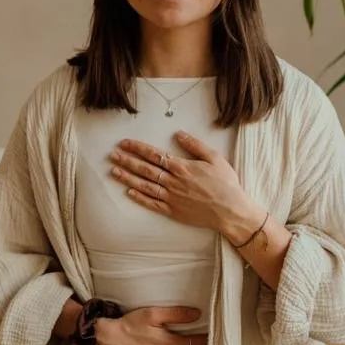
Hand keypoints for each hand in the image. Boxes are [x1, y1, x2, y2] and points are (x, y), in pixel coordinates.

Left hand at [108, 132, 252, 233]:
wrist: (231, 211)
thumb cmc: (226, 184)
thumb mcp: (215, 158)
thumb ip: (195, 145)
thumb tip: (179, 134)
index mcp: (182, 167)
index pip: (154, 154)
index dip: (137, 148)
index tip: (125, 143)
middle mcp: (173, 182)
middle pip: (145, 169)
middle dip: (127, 161)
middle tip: (112, 155)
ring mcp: (172, 198)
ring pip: (145, 185)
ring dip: (128, 178)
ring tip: (114, 171)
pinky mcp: (173, 211)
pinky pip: (152, 204)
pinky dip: (140, 198)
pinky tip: (129, 192)